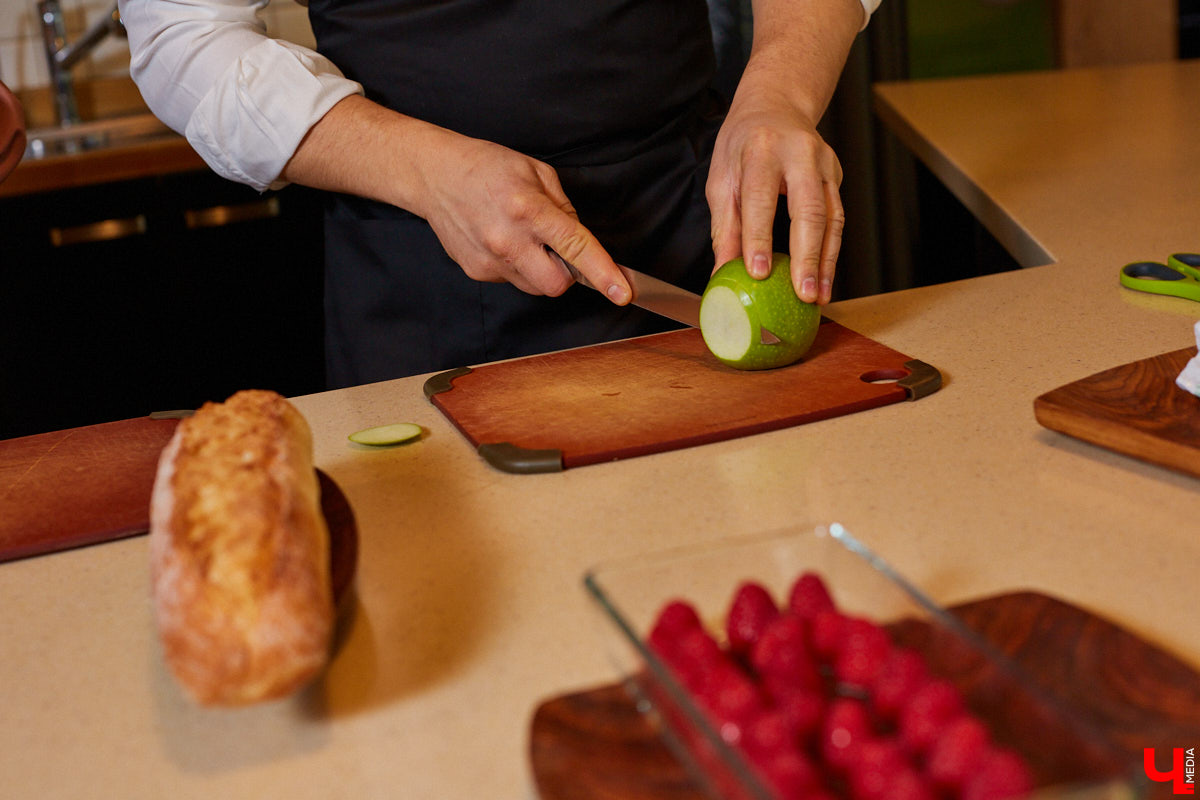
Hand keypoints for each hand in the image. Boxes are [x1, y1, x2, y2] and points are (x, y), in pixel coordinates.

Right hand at [281, 95, 630, 303]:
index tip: (622, 293)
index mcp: (528, 209)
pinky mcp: (476, 272)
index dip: (603, 273)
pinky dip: (518, 267)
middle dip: (567, 276)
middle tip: (558, 251)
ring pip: (534, 287)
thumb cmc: (487, 167)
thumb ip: (564, 209)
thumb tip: (581, 239)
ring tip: (524, 239)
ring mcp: (489, 260)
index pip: (574, 248)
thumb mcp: (537, 172)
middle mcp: (507, 239)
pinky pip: (512, 281)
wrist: (434, 175)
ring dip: (541, 271)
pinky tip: (503, 241)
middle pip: (556, 285)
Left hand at [707, 79, 844, 305]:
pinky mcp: (836, 176)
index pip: (761, 199)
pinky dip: (832, 252)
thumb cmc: (742, 144)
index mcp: (761, 150)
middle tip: (803, 293)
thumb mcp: (721, 178)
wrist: (776, 105)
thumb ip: (724, 227)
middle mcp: (799, 154)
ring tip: (818, 296)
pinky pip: (838, 218)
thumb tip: (721, 275)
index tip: (758, 273)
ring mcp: (824, 164)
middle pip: (809, 210)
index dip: (759, 238)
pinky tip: (824, 278)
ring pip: (832, 217)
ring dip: (826, 262)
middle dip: (807, 256)